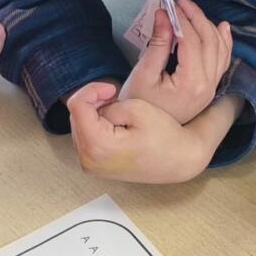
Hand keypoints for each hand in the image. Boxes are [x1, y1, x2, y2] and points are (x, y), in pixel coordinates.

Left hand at [65, 82, 212, 183]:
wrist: (179, 161)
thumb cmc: (164, 136)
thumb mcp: (137, 109)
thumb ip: (108, 105)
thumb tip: (95, 108)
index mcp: (98, 146)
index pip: (77, 106)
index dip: (92, 89)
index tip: (113, 88)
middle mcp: (88, 160)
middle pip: (76, 117)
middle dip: (94, 102)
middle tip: (117, 98)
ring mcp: (90, 166)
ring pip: (79, 126)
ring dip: (95, 114)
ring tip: (119, 111)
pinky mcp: (94, 166)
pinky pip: (86, 138)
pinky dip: (97, 126)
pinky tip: (116, 124)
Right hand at [119, 0, 232, 124]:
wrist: (143, 132)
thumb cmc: (138, 103)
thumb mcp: (144, 73)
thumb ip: (158, 43)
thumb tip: (164, 14)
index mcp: (192, 83)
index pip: (192, 41)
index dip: (183, 19)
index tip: (171, 4)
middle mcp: (207, 85)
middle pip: (210, 42)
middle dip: (196, 18)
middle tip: (181, 2)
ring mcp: (211, 88)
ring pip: (220, 49)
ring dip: (209, 26)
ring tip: (194, 9)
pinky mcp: (209, 88)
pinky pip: (223, 61)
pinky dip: (224, 42)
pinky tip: (222, 28)